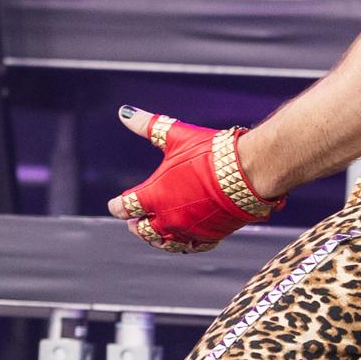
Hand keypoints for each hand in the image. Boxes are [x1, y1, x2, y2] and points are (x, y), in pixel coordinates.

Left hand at [107, 107, 275, 251]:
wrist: (246, 172)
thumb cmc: (209, 153)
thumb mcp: (175, 136)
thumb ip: (148, 126)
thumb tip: (124, 112)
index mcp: (153, 195)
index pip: (126, 207)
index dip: (117, 206)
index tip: (115, 205)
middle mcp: (167, 217)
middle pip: (142, 229)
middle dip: (135, 224)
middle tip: (132, 221)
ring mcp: (188, 230)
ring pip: (164, 243)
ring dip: (155, 239)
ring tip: (152, 235)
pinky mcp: (209, 236)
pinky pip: (191, 247)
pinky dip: (183, 245)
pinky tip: (182, 242)